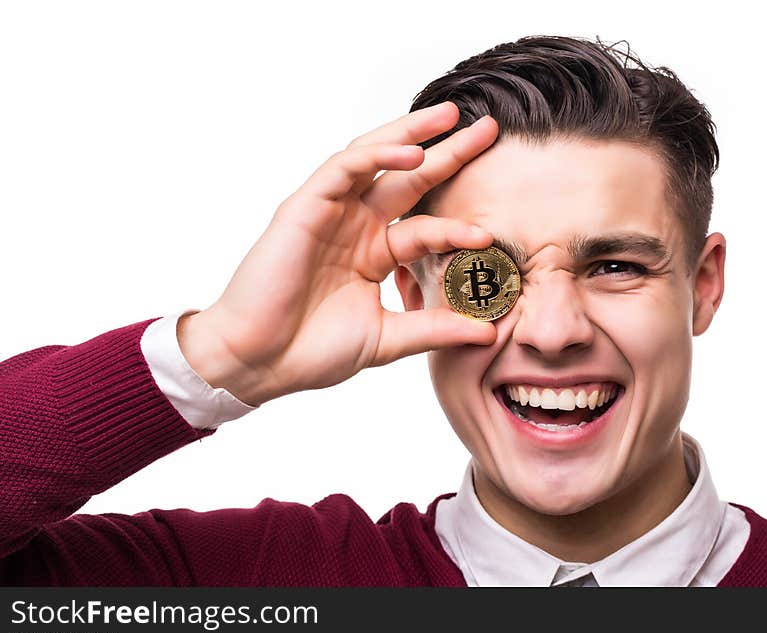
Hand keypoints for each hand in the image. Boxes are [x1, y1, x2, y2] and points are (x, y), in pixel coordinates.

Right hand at [178, 101, 498, 404]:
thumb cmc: (311, 351)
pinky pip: (344, 170)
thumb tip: (489, 333)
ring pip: (375, 159)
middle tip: (487, 130)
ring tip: (452, 118)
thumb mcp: (386, 339)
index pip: (424, 225)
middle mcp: (355, 226)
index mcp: (373, 252)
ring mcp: (330, 213)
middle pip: (408, 178)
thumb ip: (434, 329)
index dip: (458, 224)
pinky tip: (410, 152)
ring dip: (412, 136)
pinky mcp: (305, 208)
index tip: (492, 233)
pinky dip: (376, 156)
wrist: (259, 363)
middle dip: (447, 152)